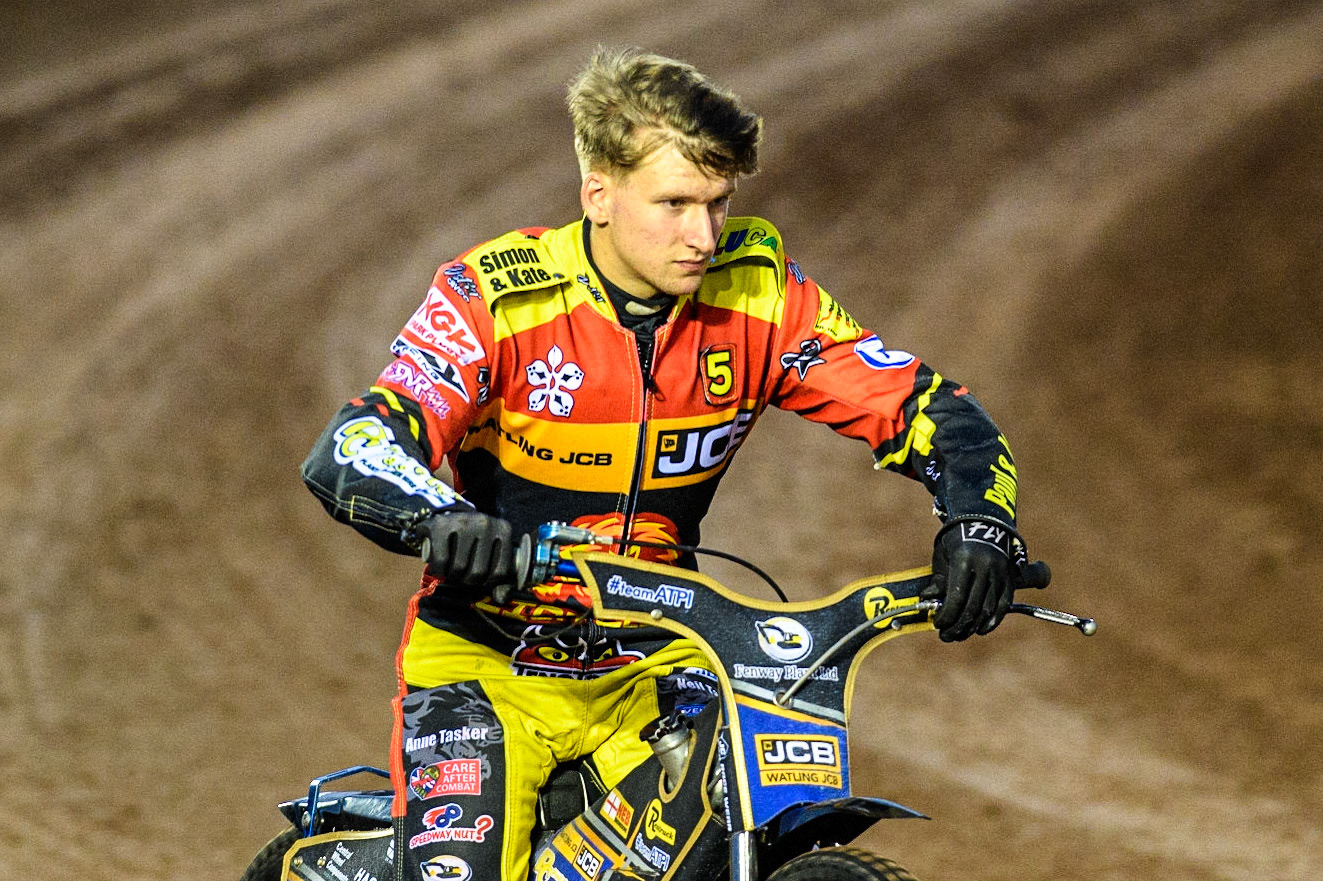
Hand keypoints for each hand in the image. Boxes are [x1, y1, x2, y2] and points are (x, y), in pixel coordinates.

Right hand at [418, 511, 516, 588]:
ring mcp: (463, 522)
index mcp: (503, 530)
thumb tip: (501, 598)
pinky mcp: (440, 525)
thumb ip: (498, 575)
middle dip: (468, 580)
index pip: (500, 572)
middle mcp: (485, 523)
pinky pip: (441, 561)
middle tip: (463, 575)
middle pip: (478, 572)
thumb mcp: (491, 553)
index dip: (488, 583)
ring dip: (452, 576)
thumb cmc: (474, 541)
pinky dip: (438, 570)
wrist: (447, 517)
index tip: (480, 579)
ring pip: (459, 567)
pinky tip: (440, 565)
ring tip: (452, 570)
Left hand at [923, 518, 1017, 641]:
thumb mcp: (942, 555)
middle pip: (972, 606)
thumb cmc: (955, 540)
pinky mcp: (1010, 578)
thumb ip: (939, 580)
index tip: (937, 624)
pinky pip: (1004, 605)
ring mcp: (1000, 572)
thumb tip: (930, 601)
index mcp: (964, 559)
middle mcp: (985, 566)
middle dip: (957, 625)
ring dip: (972, 626)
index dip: (946, 615)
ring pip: (988, 609)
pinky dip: (993, 621)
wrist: (982, 521)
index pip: (956, 597)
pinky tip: (980, 630)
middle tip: (946, 635)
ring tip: (959, 634)